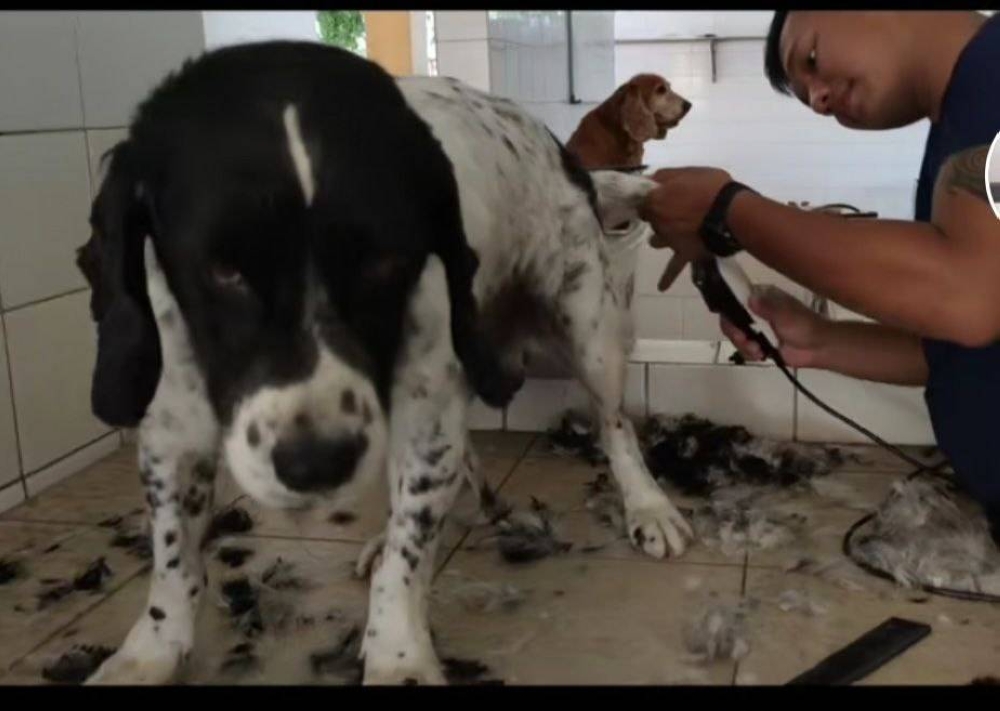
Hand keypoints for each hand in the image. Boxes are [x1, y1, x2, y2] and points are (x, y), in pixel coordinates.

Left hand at [638, 167, 733, 290]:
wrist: (730, 213)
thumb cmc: (711, 188)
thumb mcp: (689, 171)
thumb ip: (666, 176)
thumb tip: (651, 179)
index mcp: (656, 199)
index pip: (643, 198)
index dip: (651, 196)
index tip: (659, 194)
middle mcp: (658, 221)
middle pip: (652, 218)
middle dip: (657, 214)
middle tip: (670, 209)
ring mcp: (670, 238)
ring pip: (658, 239)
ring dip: (659, 238)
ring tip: (660, 239)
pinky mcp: (684, 252)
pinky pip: (674, 267)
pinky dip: (668, 277)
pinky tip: (662, 287)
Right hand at [722, 285, 830, 367]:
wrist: (818, 348)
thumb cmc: (804, 327)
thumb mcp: (785, 315)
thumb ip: (767, 307)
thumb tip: (750, 298)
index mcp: (762, 297)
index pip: (735, 299)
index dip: (729, 311)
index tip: (734, 324)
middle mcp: (756, 310)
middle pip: (731, 320)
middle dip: (735, 333)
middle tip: (744, 341)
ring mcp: (757, 327)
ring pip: (736, 335)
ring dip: (743, 346)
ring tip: (758, 352)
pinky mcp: (758, 343)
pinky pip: (743, 348)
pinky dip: (749, 353)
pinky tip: (760, 355)